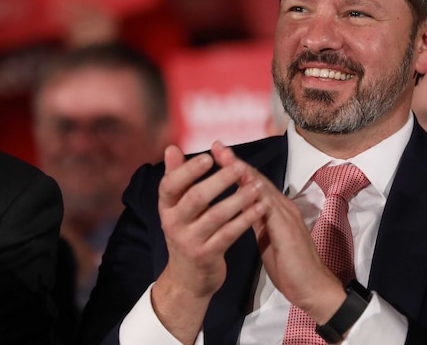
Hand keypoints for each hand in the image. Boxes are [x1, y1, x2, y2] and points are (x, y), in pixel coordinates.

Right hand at [152, 144, 264, 342]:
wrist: (188, 280)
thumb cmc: (187, 233)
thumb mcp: (178, 208)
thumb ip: (177, 178)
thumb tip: (171, 147)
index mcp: (166, 207)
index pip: (169, 185)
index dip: (188, 170)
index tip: (209, 156)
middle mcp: (173, 223)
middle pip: (196, 197)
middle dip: (220, 180)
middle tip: (240, 167)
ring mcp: (190, 241)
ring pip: (216, 215)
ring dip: (239, 198)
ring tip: (257, 186)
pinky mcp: (207, 255)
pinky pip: (229, 234)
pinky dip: (245, 219)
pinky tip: (259, 208)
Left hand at [211, 143, 345, 323]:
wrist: (312, 287)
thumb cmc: (290, 267)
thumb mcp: (268, 239)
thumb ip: (257, 221)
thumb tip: (242, 208)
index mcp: (277, 211)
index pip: (255, 184)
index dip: (236, 169)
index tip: (218, 155)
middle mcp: (284, 208)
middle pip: (257, 180)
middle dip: (236, 163)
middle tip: (217, 146)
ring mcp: (287, 217)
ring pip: (262, 189)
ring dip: (243, 173)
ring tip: (226, 158)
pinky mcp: (287, 230)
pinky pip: (269, 209)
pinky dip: (256, 195)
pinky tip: (244, 186)